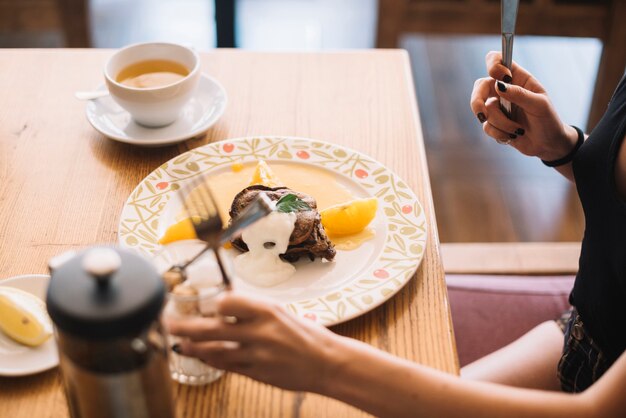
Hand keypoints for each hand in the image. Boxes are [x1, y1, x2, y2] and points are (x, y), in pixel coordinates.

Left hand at [165, 292, 340, 392]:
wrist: (327, 362)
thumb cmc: (306, 335)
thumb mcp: (281, 313)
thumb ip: (253, 311)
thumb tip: (225, 305)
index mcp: (268, 311)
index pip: (228, 301)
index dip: (211, 304)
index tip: (201, 304)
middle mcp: (260, 331)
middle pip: (212, 328)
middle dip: (185, 325)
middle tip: (168, 323)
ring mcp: (257, 355)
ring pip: (214, 351)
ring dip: (193, 346)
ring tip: (181, 343)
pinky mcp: (256, 373)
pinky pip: (225, 366)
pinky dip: (211, 359)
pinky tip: (202, 355)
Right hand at [470, 51, 577, 160]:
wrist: (548, 144)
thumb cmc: (548, 120)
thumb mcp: (539, 105)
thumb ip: (519, 94)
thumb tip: (498, 85)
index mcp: (517, 78)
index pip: (497, 60)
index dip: (494, 65)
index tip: (503, 78)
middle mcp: (504, 90)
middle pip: (480, 86)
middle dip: (477, 101)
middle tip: (482, 115)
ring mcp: (497, 107)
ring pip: (484, 111)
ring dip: (500, 124)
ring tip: (517, 131)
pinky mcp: (494, 123)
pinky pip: (486, 127)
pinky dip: (499, 134)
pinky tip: (512, 137)